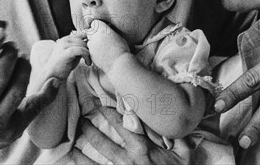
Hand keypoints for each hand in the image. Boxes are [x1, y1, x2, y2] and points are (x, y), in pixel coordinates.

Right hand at [43, 32, 91, 79]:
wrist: (53, 75)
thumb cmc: (65, 65)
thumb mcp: (74, 53)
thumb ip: (81, 46)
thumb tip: (92, 42)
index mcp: (66, 38)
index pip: (83, 33)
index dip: (90, 41)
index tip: (94, 50)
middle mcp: (64, 40)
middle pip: (83, 40)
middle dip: (89, 49)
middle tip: (90, 58)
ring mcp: (64, 45)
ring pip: (82, 45)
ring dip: (89, 54)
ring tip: (88, 62)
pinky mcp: (65, 53)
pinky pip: (80, 50)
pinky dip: (86, 56)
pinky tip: (87, 63)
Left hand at [74, 105, 191, 164]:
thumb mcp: (185, 154)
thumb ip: (177, 135)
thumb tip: (173, 115)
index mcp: (143, 147)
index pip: (122, 124)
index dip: (110, 111)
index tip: (101, 101)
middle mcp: (129, 158)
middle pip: (103, 140)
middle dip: (92, 126)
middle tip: (83, 117)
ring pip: (97, 157)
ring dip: (86, 144)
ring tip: (78, 133)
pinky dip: (84, 164)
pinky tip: (74, 158)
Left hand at [86, 20, 129, 71]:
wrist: (118, 63)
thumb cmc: (122, 49)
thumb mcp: (119, 36)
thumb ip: (110, 32)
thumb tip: (108, 30)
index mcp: (103, 29)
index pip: (95, 22)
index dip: (97, 25)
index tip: (101, 29)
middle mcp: (96, 36)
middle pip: (90, 31)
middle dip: (93, 33)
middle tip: (101, 37)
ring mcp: (92, 45)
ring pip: (89, 40)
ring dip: (93, 42)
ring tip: (102, 46)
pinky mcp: (90, 53)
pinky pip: (90, 49)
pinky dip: (93, 50)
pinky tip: (101, 53)